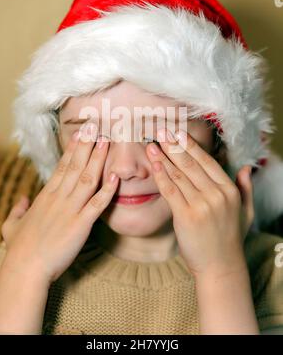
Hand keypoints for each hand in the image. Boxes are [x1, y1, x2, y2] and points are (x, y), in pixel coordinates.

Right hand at [1, 125, 118, 283]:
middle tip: (96, 126)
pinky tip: (116, 176)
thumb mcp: (12, 226)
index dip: (73, 148)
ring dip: (98, 159)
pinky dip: (108, 189)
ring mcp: (70, 209)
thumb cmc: (19, 249)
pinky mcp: (81, 224)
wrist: (25, 269)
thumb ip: (17, 210)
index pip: (62, 166)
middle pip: (75, 166)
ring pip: (87, 178)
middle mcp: (59, 198)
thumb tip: (21, 200)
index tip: (81, 134)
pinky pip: (97, 203)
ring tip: (107, 141)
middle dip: (87, 145)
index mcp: (45, 196)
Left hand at [145, 128, 253, 279]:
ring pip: (179, 175)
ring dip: (163, 158)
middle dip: (173, 145)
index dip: (190, 145)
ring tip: (151, 144)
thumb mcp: (245, 211)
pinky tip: (154, 164)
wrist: (221, 268)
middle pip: (191, 164)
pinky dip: (161, 176)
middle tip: (160, 130)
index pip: (207, 161)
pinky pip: (171, 191)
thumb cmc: (230, 238)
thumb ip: (246, 188)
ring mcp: (202, 205)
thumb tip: (246, 168)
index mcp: (230, 190)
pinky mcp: (186, 217)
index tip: (178, 132)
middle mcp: (217, 195)